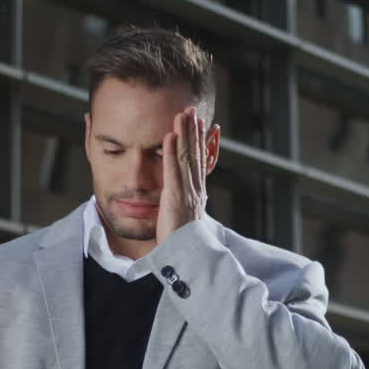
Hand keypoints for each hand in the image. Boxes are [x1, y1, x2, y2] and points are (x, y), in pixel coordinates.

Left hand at [157, 107, 217, 244]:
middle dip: (193, 130)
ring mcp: (187, 192)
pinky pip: (173, 170)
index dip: (199, 141)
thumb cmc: (182, 243)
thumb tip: (185, 199)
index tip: (199, 123)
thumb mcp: (185, 219)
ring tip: (182, 115)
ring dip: (184, 134)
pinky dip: (171, 152)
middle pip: (195, 154)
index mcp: (197, 193)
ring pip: (186, 157)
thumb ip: (184, 206)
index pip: (199, 161)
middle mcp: (196, 189)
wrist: (186, 259)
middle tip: (192, 109)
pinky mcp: (176, 198)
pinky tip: (169, 136)